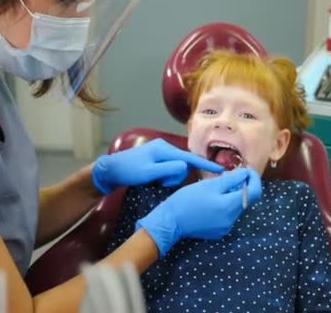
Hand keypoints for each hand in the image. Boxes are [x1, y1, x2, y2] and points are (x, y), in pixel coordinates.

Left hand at [91, 138, 223, 194]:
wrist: (110, 170)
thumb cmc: (129, 171)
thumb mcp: (149, 172)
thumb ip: (169, 169)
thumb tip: (185, 167)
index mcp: (164, 149)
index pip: (189, 157)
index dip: (205, 164)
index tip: (220, 170)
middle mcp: (164, 148)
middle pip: (182, 164)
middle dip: (175, 176)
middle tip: (161, 183)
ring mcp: (160, 153)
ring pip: (175, 168)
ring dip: (169, 178)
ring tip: (155, 181)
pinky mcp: (156, 159)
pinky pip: (169, 168)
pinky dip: (165, 176)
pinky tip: (155, 179)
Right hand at [136, 167, 261, 256]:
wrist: (170, 221)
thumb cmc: (187, 200)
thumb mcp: (209, 185)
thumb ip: (231, 179)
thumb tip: (245, 174)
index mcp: (230, 206)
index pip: (255, 192)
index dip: (254, 179)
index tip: (246, 170)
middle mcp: (232, 220)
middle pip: (245, 200)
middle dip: (241, 186)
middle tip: (229, 175)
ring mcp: (225, 227)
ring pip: (236, 207)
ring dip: (232, 196)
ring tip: (217, 187)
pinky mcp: (218, 232)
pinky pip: (228, 216)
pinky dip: (225, 206)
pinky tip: (211, 201)